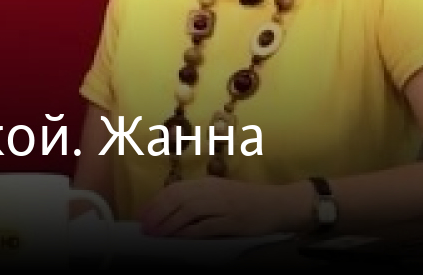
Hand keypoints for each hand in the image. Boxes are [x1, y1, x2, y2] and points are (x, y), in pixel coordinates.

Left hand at [137, 177, 300, 237]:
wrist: (279, 204)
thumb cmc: (248, 201)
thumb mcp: (221, 193)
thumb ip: (200, 198)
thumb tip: (173, 209)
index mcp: (208, 184)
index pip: (175, 189)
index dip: (156, 201)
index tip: (143, 214)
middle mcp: (213, 191)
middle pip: (178, 199)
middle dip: (157, 213)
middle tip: (144, 227)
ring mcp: (223, 205)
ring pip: (188, 211)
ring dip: (169, 223)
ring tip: (156, 234)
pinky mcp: (233, 221)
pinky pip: (205, 226)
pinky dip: (189, 232)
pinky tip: (178, 238)